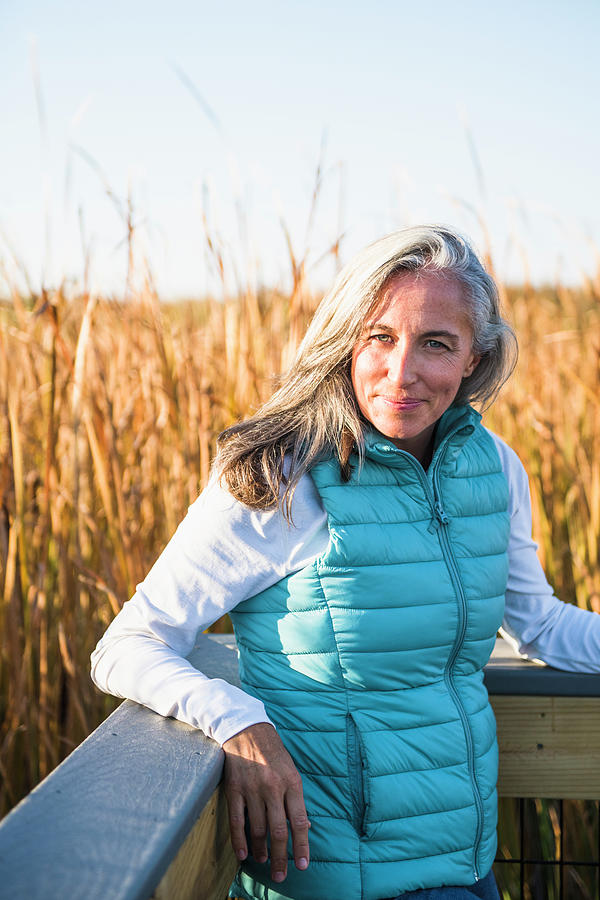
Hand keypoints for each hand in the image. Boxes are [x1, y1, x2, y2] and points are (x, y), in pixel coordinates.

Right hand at [222, 722, 310, 883]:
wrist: (247, 730)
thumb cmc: (273, 752)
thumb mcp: (292, 771)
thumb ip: (296, 799)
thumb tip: (305, 827)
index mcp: (292, 783)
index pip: (299, 822)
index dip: (302, 846)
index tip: (303, 865)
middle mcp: (273, 788)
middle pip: (278, 831)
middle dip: (280, 857)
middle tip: (281, 875)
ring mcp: (252, 789)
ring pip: (258, 829)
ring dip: (261, 850)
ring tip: (264, 861)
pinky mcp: (235, 789)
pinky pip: (237, 821)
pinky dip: (240, 840)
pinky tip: (244, 854)